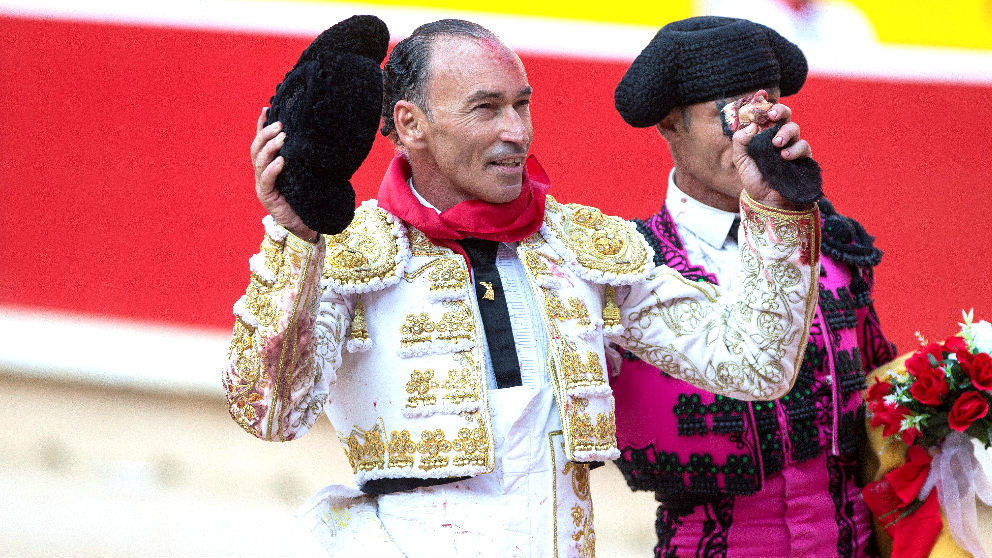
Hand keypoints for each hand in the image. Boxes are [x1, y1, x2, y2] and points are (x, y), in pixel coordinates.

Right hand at [251, 108, 318, 242]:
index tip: (266, 109)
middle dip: (265, 134)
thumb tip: (317, 136)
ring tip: (282, 138)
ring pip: (259, 162)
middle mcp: (262, 174)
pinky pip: (267, 180)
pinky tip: (281, 161)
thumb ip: (303, 158)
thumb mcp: (306, 173)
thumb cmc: (308, 198)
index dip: (261, 126)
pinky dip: (273, 169)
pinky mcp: (267, 198)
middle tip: (280, 125)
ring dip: (270, 148)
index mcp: (269, 167)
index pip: (261, 143)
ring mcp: (263, 186)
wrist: (307, 225)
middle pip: (256, 149)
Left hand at [731, 93, 812, 208]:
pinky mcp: (803, 157)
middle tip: (772, 115)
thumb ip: (740, 142)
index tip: (761, 94)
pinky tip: (784, 156)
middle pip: (783, 115)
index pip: (764, 114)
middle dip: (779, 110)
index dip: (763, 102)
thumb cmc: (755, 180)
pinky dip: (794, 149)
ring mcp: (791, 146)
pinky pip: (803, 146)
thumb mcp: (741, 161)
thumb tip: (751, 125)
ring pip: (794, 128)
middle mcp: (777, 136)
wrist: (769, 202)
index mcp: (762, 134)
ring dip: (785, 132)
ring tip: (776, 144)